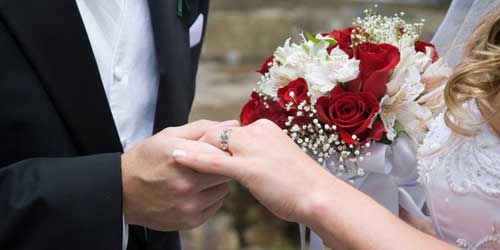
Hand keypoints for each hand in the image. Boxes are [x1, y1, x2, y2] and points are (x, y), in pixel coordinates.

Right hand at [121, 120, 238, 230]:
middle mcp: (186, 183)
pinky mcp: (191, 220)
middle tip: (210, 160)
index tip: (220, 147)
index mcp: (180, 157)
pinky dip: (211, 196)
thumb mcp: (169, 136)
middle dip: (222, 164)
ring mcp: (188, 205)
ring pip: (224, 188)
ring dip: (217, 181)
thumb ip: (204, 128)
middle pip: (226, 171)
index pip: (222, 152)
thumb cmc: (147, 158)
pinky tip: (195, 190)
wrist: (122, 191)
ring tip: (199, 175)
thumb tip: (234, 124)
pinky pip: (216, 204)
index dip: (225, 148)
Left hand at [173, 119, 332, 223]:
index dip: (213, 140)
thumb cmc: (302, 183)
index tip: (200, 146)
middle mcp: (258, 132)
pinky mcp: (248, 167)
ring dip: (193, 150)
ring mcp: (253, 148)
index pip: (230, 130)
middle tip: (181, 152)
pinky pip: (214, 161)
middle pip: (218, 133)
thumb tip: (246, 159)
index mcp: (266, 128)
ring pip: (213, 143)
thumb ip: (261, 153)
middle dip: (199, 143)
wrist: (319, 196)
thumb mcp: (279, 159)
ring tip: (171, 154)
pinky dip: (193, 159)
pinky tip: (177, 158)